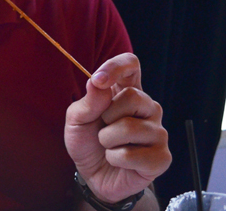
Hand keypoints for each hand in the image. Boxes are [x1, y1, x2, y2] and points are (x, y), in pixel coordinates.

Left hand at [65, 53, 170, 203]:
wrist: (93, 174)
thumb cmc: (87, 141)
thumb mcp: (76, 120)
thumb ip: (88, 101)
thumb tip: (98, 82)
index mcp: (126, 91)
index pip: (131, 64)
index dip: (116, 67)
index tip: (99, 80)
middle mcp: (147, 108)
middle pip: (135, 96)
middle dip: (108, 114)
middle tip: (103, 127)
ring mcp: (158, 132)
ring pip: (131, 128)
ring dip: (107, 140)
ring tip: (108, 146)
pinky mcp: (161, 158)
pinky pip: (132, 155)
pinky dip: (115, 159)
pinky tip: (118, 161)